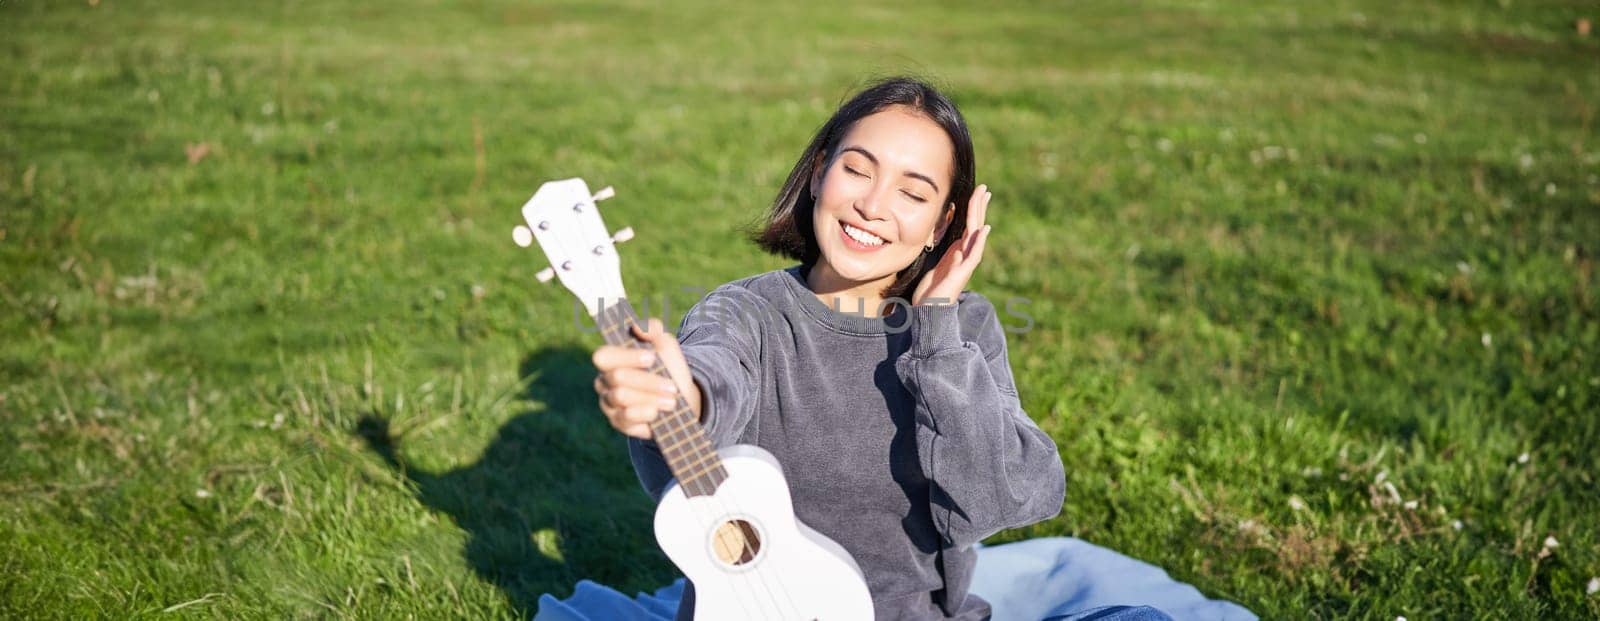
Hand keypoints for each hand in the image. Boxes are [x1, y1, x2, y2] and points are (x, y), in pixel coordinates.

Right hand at [590, 318, 702, 439]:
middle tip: (672, 387)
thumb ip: (653, 329)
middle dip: (648, 382)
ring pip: (622, 399)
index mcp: (611, 360)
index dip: (626, 357)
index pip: (603, 356)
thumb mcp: (665, 344)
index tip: (651, 358)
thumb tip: (638, 327)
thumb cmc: (668, 366)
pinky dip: (646, 416)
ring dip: (651, 399)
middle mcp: (604, 381)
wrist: (681, 398)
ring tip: (672, 402)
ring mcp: (609, 404)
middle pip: (617, 378)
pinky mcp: (618, 423)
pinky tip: (659, 414)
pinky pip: (626, 420)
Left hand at [912, 183, 992, 305]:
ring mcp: (965, 263)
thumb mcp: (937, 267)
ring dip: (979, 215)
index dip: (972, 209)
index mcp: (958, 251)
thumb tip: (951, 247)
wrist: (930, 311)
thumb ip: (946, 257)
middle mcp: (965, 255)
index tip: (978, 192)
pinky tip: (984, 228)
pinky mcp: (962, 272)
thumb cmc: (931, 292)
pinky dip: (979, 241)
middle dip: (979, 206)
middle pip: (974, 225)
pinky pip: (973, 254)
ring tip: (984, 198)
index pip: (968, 225)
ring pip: (975, 234)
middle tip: (984, 188)